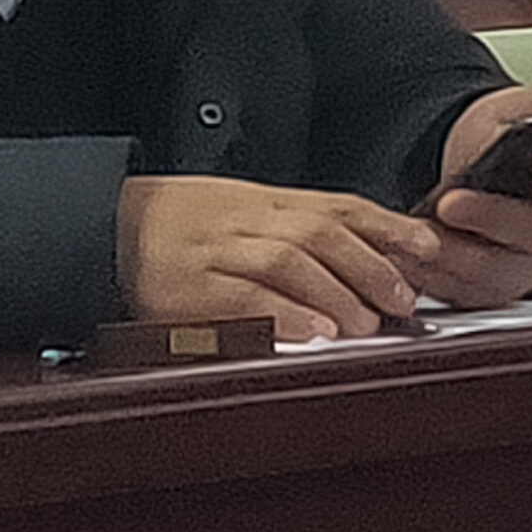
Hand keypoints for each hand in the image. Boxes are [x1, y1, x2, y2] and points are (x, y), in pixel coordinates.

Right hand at [117, 172, 445, 343]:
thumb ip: (298, 230)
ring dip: (334, 291)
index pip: (339, 205)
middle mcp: (247, 219)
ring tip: (368, 323)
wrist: (101, 226)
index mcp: (266, 201)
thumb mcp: (243, 213)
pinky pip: (239, 297)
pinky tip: (311, 331)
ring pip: (287, 259)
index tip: (430, 247)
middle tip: (404, 298)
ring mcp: (216, 251)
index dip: (389, 226)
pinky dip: (280, 313)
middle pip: (321, 232)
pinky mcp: (185, 287)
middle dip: (371, 265)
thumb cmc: (181, 226)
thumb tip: (372, 254)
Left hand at [418, 82, 531, 306]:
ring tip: (413, 231)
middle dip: (488, 218)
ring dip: (447, 252)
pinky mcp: (493, 288)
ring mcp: (529, 262)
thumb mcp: (513, 110)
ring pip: (493, 270)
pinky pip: (463, 292)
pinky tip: (403, 253)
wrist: (477, 176)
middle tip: (451, 202)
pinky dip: (429, 276)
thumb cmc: (502, 143)